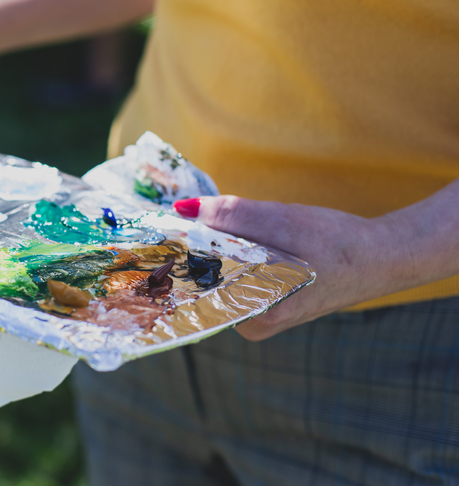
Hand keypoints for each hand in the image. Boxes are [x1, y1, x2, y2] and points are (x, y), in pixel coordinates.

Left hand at [173, 195, 408, 340]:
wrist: (381, 256)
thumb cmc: (334, 242)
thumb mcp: (282, 221)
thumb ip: (232, 215)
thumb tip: (184, 210)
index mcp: (251, 315)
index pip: (192, 289)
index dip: (170, 259)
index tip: (150, 235)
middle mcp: (249, 322)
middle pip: (200, 282)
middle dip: (186, 251)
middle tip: (168, 222)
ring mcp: (256, 313)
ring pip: (214, 275)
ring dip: (204, 248)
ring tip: (195, 225)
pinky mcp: (262, 298)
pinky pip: (229, 272)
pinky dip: (223, 251)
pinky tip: (222, 233)